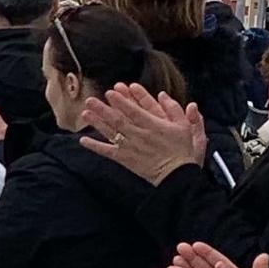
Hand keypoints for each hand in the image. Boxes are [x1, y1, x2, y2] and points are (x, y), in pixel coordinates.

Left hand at [80, 84, 206, 184]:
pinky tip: (83, 140)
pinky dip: (95, 146)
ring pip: (111, 133)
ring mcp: (131, 147)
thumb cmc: (182, 149)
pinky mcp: (126, 159)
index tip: (111, 92)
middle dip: (103, 109)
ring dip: (97, 123)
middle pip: (118, 120)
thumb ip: (174, 109)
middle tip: (90, 100)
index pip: (134, 111)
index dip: (121, 101)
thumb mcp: (185, 126)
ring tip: (85, 113)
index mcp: (154, 125)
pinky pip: (108, 152)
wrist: (178, 175)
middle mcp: (140, 135)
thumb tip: (162, 94)